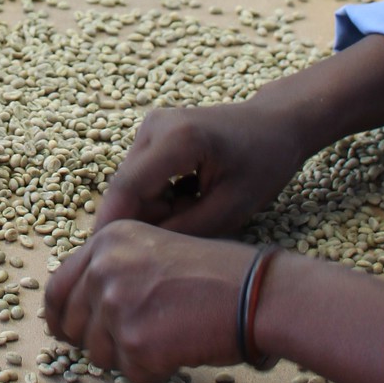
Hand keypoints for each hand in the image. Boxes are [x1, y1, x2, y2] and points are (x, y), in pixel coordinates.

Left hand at [44, 222, 253, 382]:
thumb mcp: (154, 252)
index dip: (60, 317)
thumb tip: (77, 314)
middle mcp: (104, 268)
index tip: (65, 333)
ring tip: (168, 337)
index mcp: (107, 241)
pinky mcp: (135, 342)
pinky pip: (131, 374)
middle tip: (131, 344)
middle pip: (73, 325)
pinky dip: (154, 371)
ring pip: (99, 355)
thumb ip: (113, 273)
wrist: (256, 293)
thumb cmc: (216, 274)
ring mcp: (116, 305)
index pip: (59, 287)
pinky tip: (181, 349)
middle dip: (96, 342)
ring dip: (129, 357)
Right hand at [95, 103, 310, 238]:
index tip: (106, 259)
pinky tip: (190, 198)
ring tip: (195, 212)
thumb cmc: (265, 163)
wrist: (276, 124)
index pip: (127, 188)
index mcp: (177, 139)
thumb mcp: (232, 208)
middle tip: (182, 236)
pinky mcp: (153, 132)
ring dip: (154, 209)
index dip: (112, 224)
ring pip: (133, 185)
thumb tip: (142, 251)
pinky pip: (142, 176)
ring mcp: (152, 126)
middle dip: (143, 219)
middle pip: (127, 188)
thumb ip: (185, 231)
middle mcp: (156, 126)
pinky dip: (160, 196)